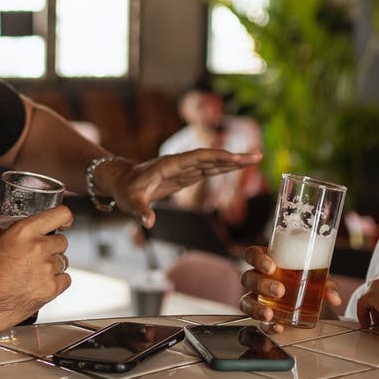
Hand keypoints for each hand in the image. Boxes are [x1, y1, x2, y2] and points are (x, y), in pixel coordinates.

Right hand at [0, 206, 73, 330]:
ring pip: (63, 261)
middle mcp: (39, 248)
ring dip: (52, 265)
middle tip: (35, 256)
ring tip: (33, 273)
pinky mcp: (50, 289)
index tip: (64, 223)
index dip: (64, 218)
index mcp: (24, 232)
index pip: (60, 215)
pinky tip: (40, 283)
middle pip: (61, 241)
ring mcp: (47, 269)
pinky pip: (65, 280)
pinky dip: (56, 282)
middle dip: (50, 246)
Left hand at [103, 148, 260, 227]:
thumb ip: (141, 211)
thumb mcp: (130, 202)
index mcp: (169, 164)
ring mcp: (184, 168)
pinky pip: (207, 170)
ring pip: (212, 163)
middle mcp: (180, 163)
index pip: (198, 158)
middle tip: (257, 156)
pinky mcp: (185, 175)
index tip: (236, 158)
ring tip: (253, 159)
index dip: (218, 157)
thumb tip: (149, 223)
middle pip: (211, 158)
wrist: (121, 181)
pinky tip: (235, 167)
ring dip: (232, 161)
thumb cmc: (125, 190)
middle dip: (234, 158)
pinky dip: (223, 168)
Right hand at [237, 246, 340, 333]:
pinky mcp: (262, 316)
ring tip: (270, 314)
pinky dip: (267, 326)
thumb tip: (334, 297)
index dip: (257, 259)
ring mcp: (257, 298)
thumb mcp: (317, 278)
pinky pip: (258, 321)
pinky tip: (277, 327)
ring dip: (257, 308)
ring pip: (246, 301)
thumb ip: (326, 284)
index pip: (252, 254)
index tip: (270, 267)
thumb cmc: (306, 280)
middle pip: (248, 278)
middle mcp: (258, 279)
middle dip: (262, 284)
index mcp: (267, 261)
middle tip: (280, 291)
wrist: (308, 301)